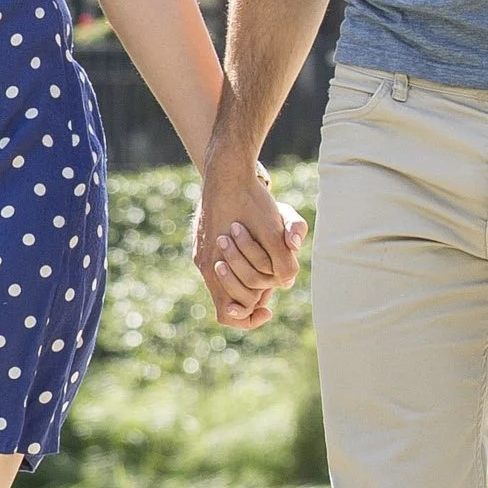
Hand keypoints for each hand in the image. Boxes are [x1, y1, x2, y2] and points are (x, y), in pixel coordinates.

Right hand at [192, 154, 307, 329]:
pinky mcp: (203, 239)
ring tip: (266, 258)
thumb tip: (286, 281)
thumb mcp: (273, 230)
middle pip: (231, 297)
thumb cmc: (250, 200)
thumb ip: (282, 261)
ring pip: (227, 278)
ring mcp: (201, 251)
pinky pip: (221, 261)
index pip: (228, 314)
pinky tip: (254, 242)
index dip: (249, 318)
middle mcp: (204, 264)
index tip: (268, 308)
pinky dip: (240, 260)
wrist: (227, 169)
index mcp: (215, 268)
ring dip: (248, 273)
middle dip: (254, 292)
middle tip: (273, 276)